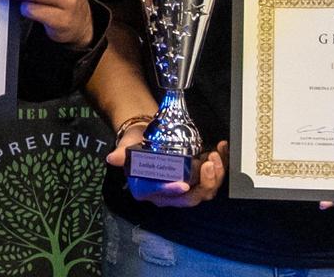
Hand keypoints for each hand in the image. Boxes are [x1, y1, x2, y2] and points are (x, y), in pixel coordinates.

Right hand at [108, 123, 228, 207]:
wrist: (146, 135)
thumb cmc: (135, 143)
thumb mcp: (127, 147)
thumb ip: (122, 154)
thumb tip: (112, 158)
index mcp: (150, 190)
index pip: (162, 195)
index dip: (172, 191)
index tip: (183, 185)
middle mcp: (170, 195)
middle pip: (191, 198)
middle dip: (204, 183)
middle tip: (208, 163)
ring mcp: (187, 188)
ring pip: (206, 191)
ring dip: (215, 175)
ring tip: (214, 155)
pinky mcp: (199, 179)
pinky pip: (214, 178)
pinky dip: (221, 165)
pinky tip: (221, 148)